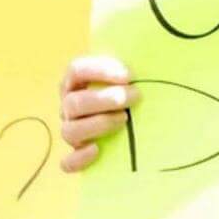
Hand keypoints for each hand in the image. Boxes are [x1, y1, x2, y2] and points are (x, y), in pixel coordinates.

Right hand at [59, 56, 141, 172]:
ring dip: (98, 124)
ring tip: (124, 120)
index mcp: (75, 82)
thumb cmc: (130, 91)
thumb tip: (151, 57)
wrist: (133, 123)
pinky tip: (97, 150)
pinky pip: (68, 162)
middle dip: (105, 99)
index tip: (129, 75)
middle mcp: (68, 106)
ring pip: (69, 131)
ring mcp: (71, 130)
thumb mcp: (129, 77)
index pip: (76, 70)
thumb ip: (131, 69)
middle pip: (74, 103)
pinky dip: (80, 158)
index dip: (100, 71)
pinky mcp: (77, 155)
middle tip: (134, 97)